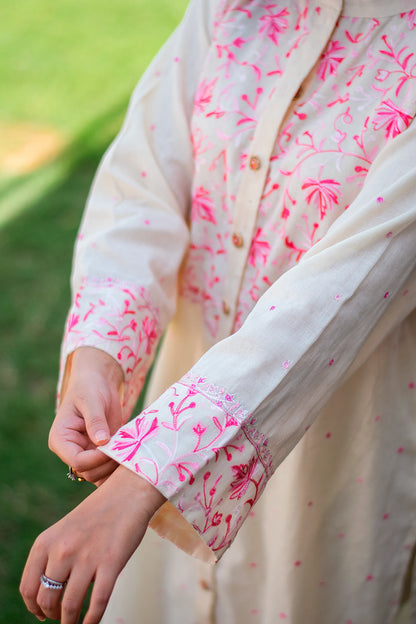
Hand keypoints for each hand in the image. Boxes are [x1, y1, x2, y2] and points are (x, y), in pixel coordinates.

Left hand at [20, 466, 165, 623]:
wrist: (129, 491)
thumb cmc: (99, 511)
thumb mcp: (66, 529)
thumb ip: (54, 555)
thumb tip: (49, 591)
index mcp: (47, 541)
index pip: (28, 587)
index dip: (33, 606)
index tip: (41, 613)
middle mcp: (63, 550)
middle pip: (46, 599)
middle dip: (52, 615)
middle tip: (61, 617)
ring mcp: (87, 557)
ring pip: (69, 605)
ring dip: (70, 621)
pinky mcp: (111, 563)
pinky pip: (97, 602)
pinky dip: (92, 619)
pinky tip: (91, 623)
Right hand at [49, 347, 124, 483]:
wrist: (99, 383)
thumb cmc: (90, 387)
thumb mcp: (92, 401)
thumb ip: (95, 421)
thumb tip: (101, 442)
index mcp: (60, 439)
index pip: (77, 461)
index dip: (97, 459)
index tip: (114, 446)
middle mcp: (71, 451)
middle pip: (89, 472)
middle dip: (108, 464)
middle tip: (126, 449)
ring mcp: (86, 454)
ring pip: (99, 475)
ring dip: (115, 467)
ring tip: (130, 450)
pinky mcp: (100, 454)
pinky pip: (108, 470)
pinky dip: (119, 466)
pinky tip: (130, 454)